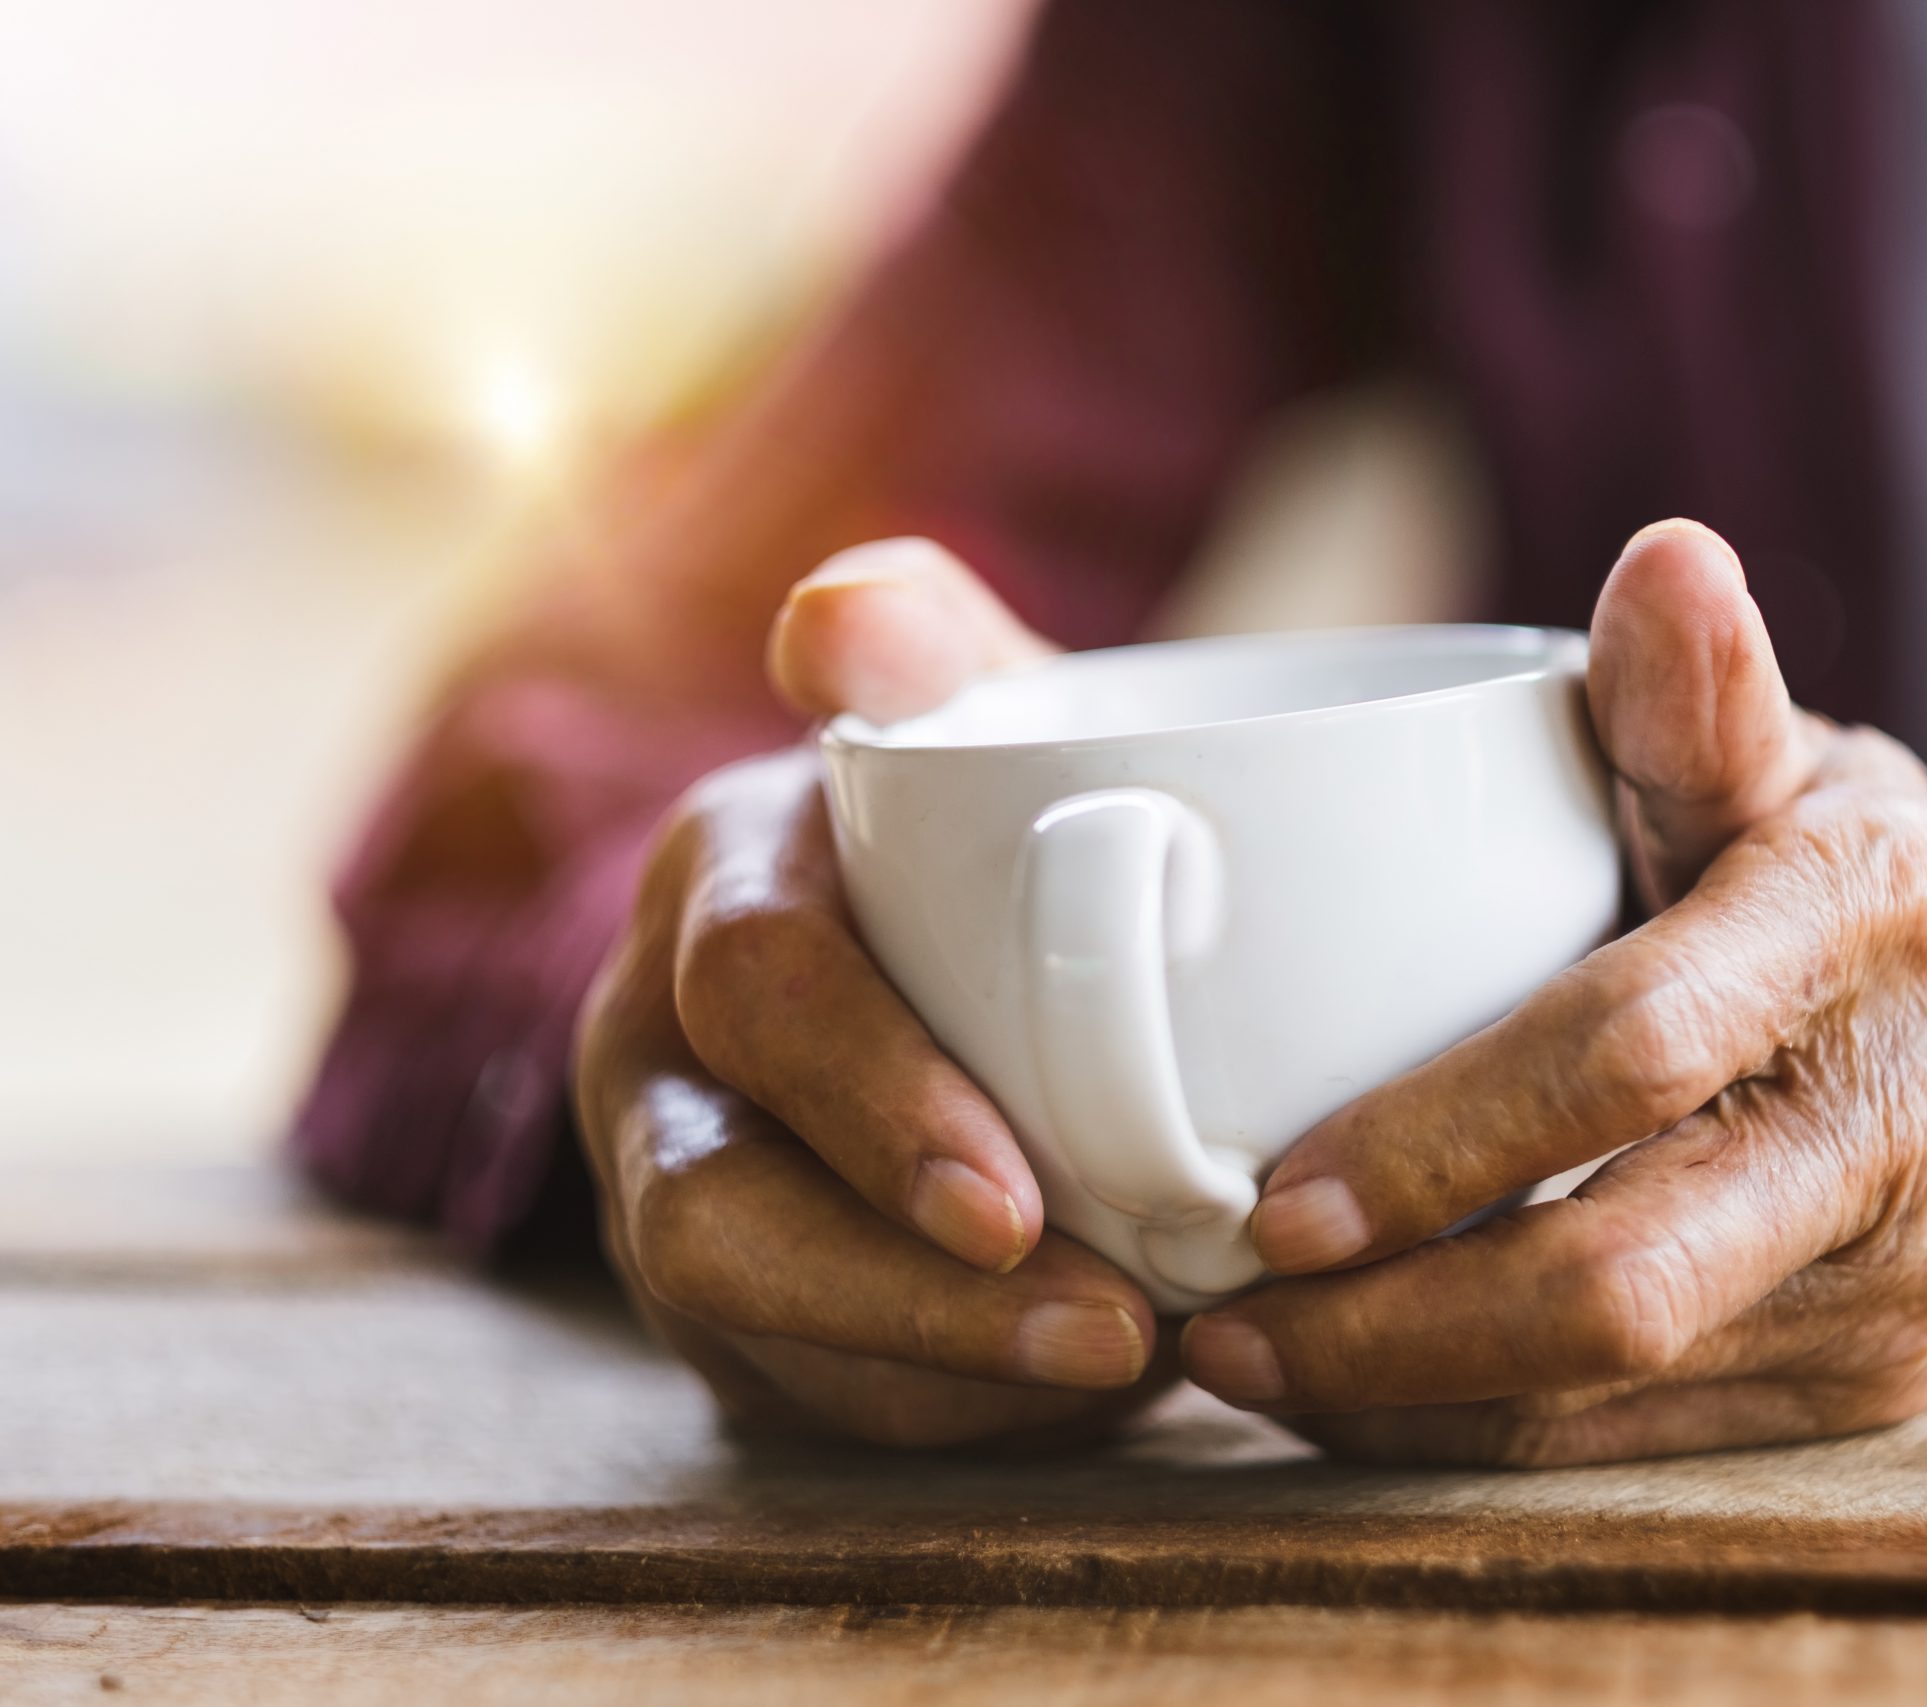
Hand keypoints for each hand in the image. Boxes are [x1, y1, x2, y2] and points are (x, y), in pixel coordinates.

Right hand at [575, 538, 1177, 1447]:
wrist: (963, 928)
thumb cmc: (994, 822)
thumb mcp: (975, 715)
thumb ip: (931, 648)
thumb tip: (840, 614)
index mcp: (721, 878)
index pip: (758, 991)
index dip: (871, 1100)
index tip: (1017, 1201)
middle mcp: (653, 1041)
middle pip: (714, 1208)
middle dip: (904, 1293)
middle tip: (1119, 1329)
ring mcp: (668, 1181)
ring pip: (749, 1328)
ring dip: (941, 1375)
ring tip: (1134, 1374)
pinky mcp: (720, 1300)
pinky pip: (803, 1393)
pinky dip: (946, 1410)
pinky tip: (1082, 1395)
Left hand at [1178, 521, 1926, 1464]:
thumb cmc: (1856, 878)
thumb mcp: (1795, 765)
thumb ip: (1697, 699)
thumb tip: (1666, 558)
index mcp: (1872, 925)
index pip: (1631, 1050)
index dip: (1438, 1138)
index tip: (1265, 1199)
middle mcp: (1912, 1126)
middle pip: (1626, 1284)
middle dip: (1396, 1332)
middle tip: (1218, 1327)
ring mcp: (1910, 1284)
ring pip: (1624, 1394)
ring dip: (1412, 1400)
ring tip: (1248, 1367)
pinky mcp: (1883, 1387)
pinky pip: (1655, 1444)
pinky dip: (1489, 1429)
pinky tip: (1367, 1398)